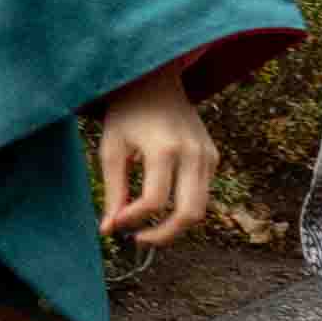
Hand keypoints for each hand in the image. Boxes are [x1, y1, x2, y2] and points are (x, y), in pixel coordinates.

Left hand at [95, 73, 226, 255]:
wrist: (156, 80)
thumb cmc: (127, 114)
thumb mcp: (111, 149)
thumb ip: (113, 191)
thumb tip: (109, 230)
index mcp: (163, 147)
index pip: (154, 200)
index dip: (133, 220)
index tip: (116, 223)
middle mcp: (192, 152)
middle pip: (189, 214)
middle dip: (164, 236)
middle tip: (139, 240)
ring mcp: (207, 154)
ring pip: (201, 210)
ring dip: (175, 226)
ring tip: (148, 227)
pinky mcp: (212, 156)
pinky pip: (202, 194)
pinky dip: (183, 207)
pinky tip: (162, 202)